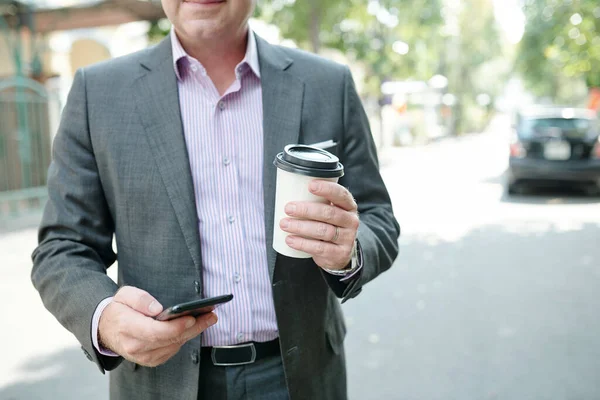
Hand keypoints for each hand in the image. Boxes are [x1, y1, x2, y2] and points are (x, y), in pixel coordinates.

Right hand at [98, 286, 216, 366]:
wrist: (105, 329)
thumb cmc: (118, 309)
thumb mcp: (124, 295)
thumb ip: (140, 299)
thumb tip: (158, 308)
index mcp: (127, 328)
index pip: (156, 332)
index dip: (176, 326)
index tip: (192, 317)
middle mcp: (135, 346)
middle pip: (170, 340)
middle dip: (193, 327)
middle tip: (211, 316)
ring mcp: (143, 356)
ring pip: (174, 346)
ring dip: (193, 333)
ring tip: (208, 318)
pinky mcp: (150, 360)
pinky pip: (172, 350)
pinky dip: (184, 339)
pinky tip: (194, 327)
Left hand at [280, 179, 358, 270]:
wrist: (339, 253)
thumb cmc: (328, 226)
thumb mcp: (328, 212)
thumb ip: (317, 202)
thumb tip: (288, 190)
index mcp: (348, 206)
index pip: (341, 194)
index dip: (327, 189)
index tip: (310, 185)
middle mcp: (351, 221)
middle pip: (329, 213)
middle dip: (306, 210)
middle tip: (288, 208)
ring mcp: (347, 238)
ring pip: (324, 231)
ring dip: (301, 227)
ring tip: (285, 224)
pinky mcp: (339, 253)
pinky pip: (320, 248)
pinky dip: (303, 244)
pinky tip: (290, 240)